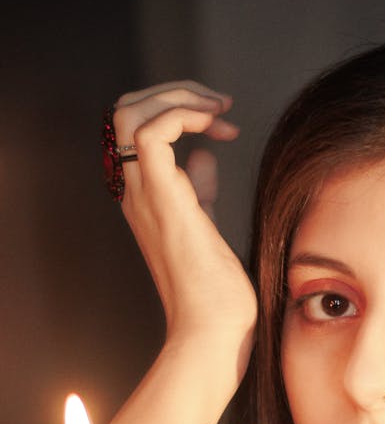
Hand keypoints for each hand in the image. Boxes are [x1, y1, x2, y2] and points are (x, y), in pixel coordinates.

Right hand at [112, 81, 256, 364]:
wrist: (213, 332)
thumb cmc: (216, 295)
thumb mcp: (207, 228)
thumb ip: (200, 191)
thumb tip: (206, 157)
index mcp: (145, 198)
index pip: (135, 129)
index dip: (176, 110)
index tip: (222, 124)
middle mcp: (136, 192)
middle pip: (124, 110)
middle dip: (174, 91)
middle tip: (219, 105)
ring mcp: (145, 195)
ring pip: (129, 112)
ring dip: (178, 96)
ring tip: (218, 110)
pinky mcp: (163, 199)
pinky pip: (152, 132)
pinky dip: (183, 114)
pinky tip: (215, 127)